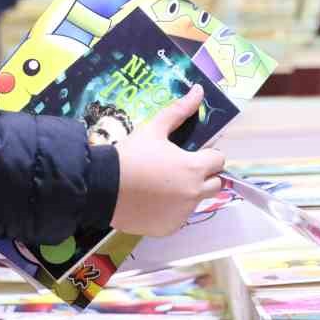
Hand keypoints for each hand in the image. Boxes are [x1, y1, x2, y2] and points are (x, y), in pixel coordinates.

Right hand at [109, 86, 225, 236]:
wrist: (101, 188)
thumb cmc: (129, 156)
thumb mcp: (153, 129)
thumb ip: (179, 111)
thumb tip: (199, 90)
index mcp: (194, 167)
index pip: (219, 160)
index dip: (208, 155)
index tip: (192, 154)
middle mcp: (193, 193)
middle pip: (215, 183)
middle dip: (204, 175)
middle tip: (180, 169)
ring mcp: (182, 213)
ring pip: (196, 201)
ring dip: (187, 193)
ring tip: (161, 184)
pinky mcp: (169, 228)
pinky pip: (179, 217)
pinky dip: (171, 210)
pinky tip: (153, 200)